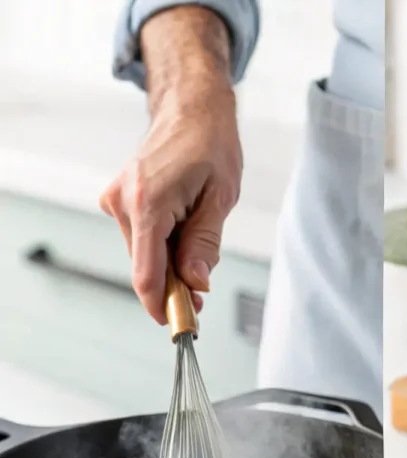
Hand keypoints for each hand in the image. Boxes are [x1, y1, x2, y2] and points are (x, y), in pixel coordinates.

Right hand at [100, 7, 242, 323]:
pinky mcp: (118, 201)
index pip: (148, 274)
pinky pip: (142, 241)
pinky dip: (163, 249)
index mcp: (149, 203)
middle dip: (174, 289)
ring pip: (145, 257)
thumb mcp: (220, 198)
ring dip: (171, 267)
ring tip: (198, 246)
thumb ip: (205, 244)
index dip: (163, 308)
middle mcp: (124, 203)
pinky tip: (182, 231)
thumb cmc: (211, 146)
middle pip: (147, 269)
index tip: (180, 329)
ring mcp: (117, 201)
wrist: (190, 108)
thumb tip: (196, 284)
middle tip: (202, 301)